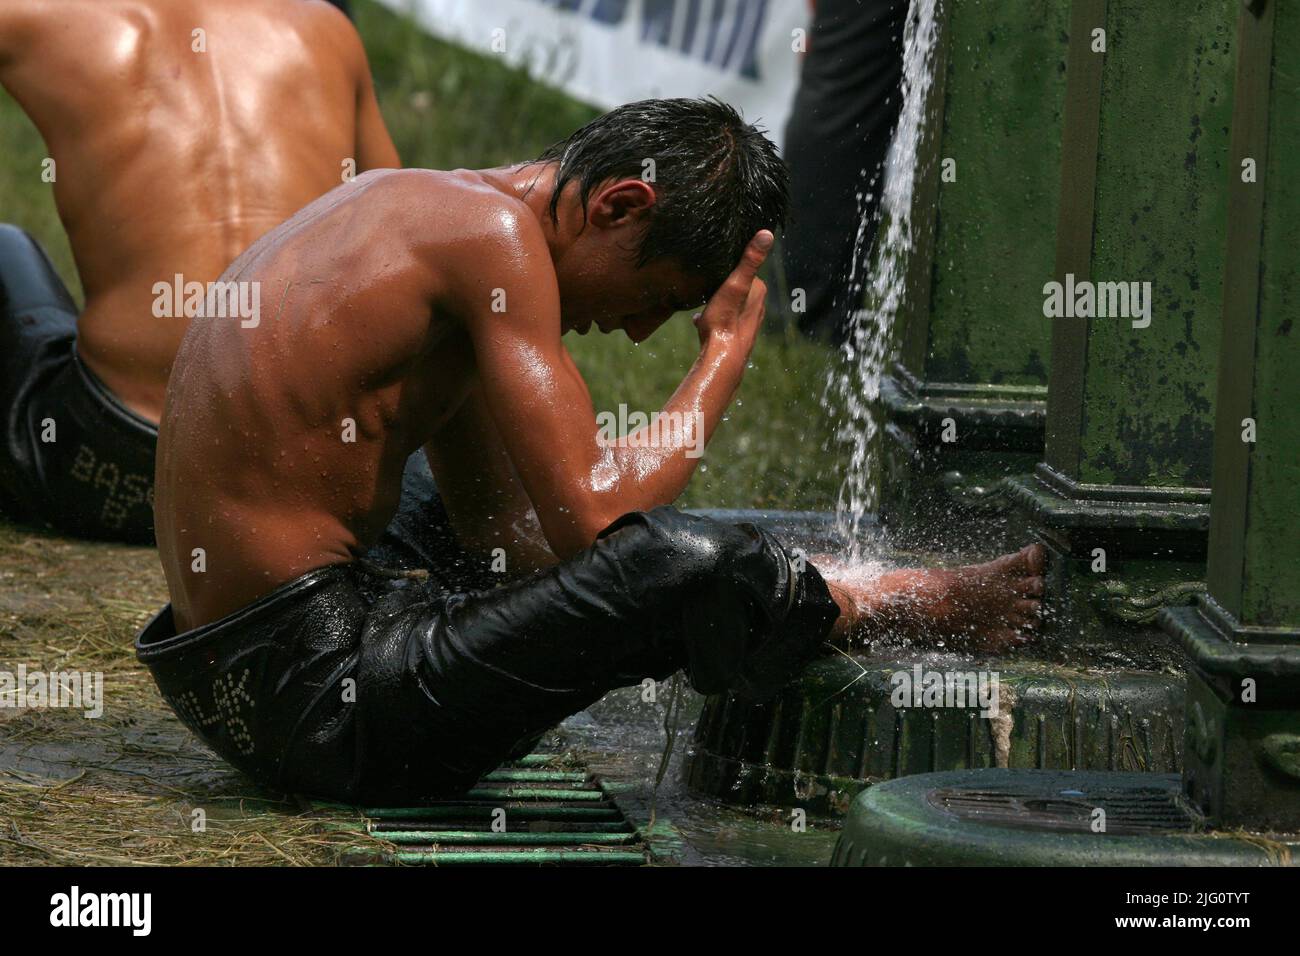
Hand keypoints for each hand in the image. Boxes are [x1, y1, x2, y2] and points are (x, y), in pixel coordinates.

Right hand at [693, 230, 772, 351]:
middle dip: (722, 285)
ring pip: (729, 304)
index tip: (714, 267)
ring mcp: (747, 322)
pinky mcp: (736, 335)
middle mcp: (757, 307)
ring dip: (716, 302)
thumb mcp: (735, 283)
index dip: (728, 268)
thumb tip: (766, 232)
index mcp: (759, 291)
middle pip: (737, 287)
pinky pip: (722, 321)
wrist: (720, 357)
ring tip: (702, 301)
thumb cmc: (726, 319)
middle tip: (705, 284)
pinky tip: (698, 321)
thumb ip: (750, 259)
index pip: (745, 269)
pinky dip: (711, 318)